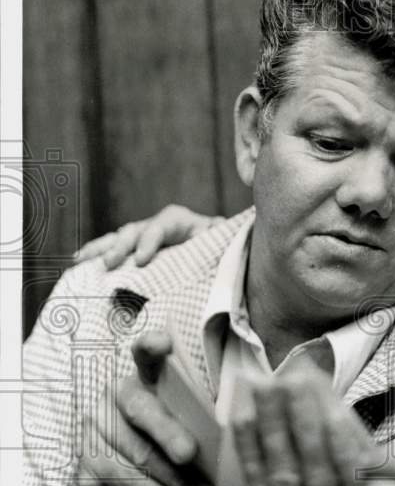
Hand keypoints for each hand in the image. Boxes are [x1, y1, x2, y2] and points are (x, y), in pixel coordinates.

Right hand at [73, 205, 220, 268]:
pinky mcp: (134, 249)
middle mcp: (156, 225)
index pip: (160, 227)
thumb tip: (223, 228)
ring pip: (117, 239)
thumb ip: (220, 235)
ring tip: (81, 260)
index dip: (149, 242)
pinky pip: (113, 249)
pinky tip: (79, 263)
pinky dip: (96, 254)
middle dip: (120, 247)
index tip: (141, 261)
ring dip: (99, 249)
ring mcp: (142, 236)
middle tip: (110, 265)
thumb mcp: (221, 238)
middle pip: (134, 232)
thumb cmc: (218, 243)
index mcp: (178, 220)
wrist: (214, 246)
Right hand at [76, 331, 219, 485]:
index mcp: (147, 379)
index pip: (145, 355)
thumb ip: (208, 424)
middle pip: (143, 409)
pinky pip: (128, 482)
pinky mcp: (86, 467)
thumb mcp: (195, 435)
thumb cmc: (176, 458)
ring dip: (179, 482)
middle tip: (190, 454)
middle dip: (170, 433)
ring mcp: (96, 430)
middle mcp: (116, 398)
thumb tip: (243, 429)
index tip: (163, 342)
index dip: (152, 346)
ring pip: (140, 454)